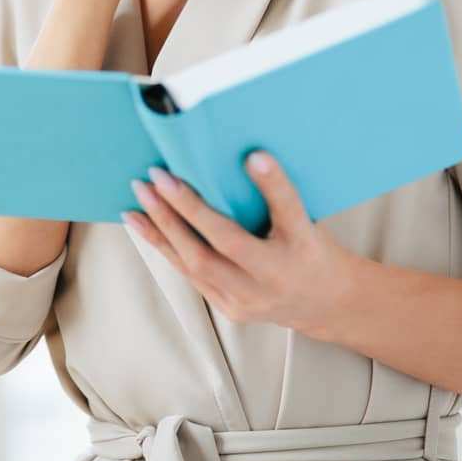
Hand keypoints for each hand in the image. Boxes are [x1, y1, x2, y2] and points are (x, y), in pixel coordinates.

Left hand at [120, 151, 364, 336]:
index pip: (289, 211)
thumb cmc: (308, 248)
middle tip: (158, 174)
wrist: (323, 303)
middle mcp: (277, 277)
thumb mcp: (305, 218)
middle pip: (228, 241)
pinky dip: (162, 244)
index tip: (254, 156)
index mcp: (305, 246)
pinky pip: (189, 273)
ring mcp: (250, 298)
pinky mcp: (229, 308)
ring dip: (161, 226)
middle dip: (186, 208)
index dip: (273, 184)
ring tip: (139, 194)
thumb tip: (242, 152)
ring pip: (197, 262)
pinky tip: (141, 222)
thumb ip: (277, 194)